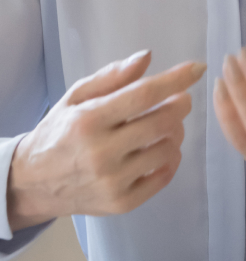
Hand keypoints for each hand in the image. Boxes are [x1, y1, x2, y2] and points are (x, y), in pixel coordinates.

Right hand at [8, 51, 204, 230]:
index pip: (143, 95)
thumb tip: (147, 57)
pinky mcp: (120, 204)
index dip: (175, 80)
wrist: (33, 183)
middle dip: (181, 105)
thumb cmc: (60, 131)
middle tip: (181, 99)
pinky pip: (163, 177)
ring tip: (166, 126)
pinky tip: (160, 149)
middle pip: (162, 122)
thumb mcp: (77, 96)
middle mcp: (101, 152)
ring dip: (176, 132)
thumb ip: (112, 76)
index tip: (197, 68)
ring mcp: (112, 181)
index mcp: (89, 120)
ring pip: (168, 149)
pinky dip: (170, 160)